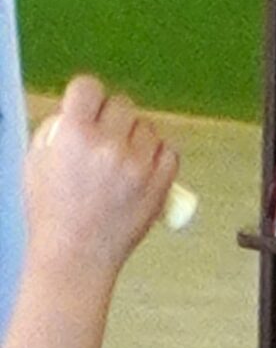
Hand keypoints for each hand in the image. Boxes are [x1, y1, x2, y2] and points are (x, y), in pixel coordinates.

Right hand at [26, 77, 179, 280]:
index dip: (86, 97)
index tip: (87, 109)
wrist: (75, 260)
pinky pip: (168, 151)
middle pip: (121, 104)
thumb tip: (75, 111)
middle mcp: (108, 145)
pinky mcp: (160, 182)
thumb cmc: (51, 217)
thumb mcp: (35, 165)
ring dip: (135, 139)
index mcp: (74, 136)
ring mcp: (137, 163)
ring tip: (119, 165)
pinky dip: (157, 158)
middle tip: (103, 143)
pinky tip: (139, 172)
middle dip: (112, 120)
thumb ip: (56, 131)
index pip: (88, 87)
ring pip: (147, 126)